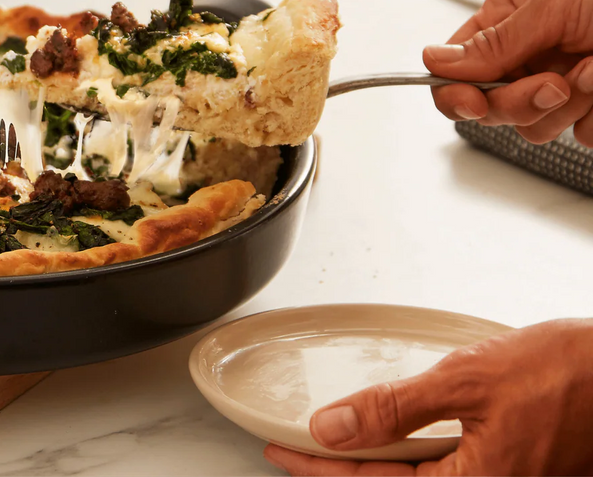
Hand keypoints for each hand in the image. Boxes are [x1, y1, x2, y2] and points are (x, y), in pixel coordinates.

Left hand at [263, 320, 592, 475]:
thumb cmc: (563, 374)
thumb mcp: (466, 382)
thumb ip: (395, 409)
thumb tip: (332, 428)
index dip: (317, 467)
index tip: (280, 449)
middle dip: (337, 469)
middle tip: (295, 449)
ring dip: (369, 461)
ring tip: (330, 442)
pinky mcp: (506, 466)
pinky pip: (441, 467)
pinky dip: (405, 452)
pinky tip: (390, 434)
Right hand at [423, 0, 592, 144]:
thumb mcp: (557, 3)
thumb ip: (495, 42)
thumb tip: (434, 60)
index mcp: (510, 15)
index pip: (457, 65)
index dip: (455, 90)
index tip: (471, 104)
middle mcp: (530, 51)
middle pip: (489, 103)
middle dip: (522, 98)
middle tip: (558, 84)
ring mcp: (562, 82)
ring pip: (533, 125)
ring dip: (568, 106)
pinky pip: (580, 134)